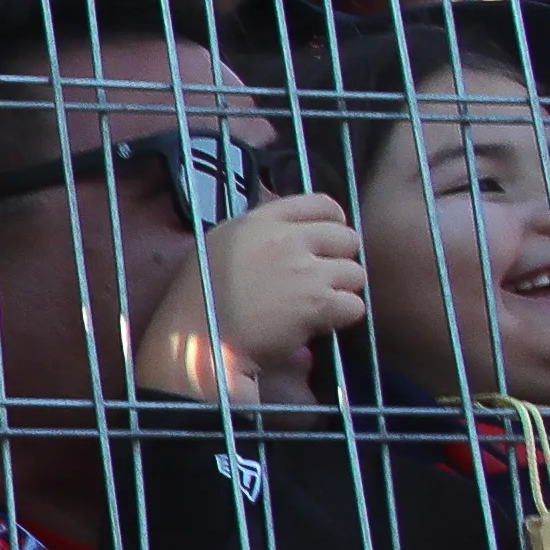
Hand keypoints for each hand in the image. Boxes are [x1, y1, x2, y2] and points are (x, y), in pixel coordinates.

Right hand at [135, 193, 363, 403]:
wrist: (194, 346)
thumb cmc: (196, 305)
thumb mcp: (217, 249)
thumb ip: (257, 237)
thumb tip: (294, 237)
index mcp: (257, 222)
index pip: (320, 204)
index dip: (331, 223)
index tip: (325, 244)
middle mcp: (285, 239)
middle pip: (346, 237)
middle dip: (338, 260)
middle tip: (319, 282)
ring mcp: (304, 270)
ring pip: (355, 273)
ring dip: (340, 292)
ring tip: (314, 308)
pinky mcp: (317, 303)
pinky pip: (354, 305)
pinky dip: (340, 319)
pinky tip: (316, 325)